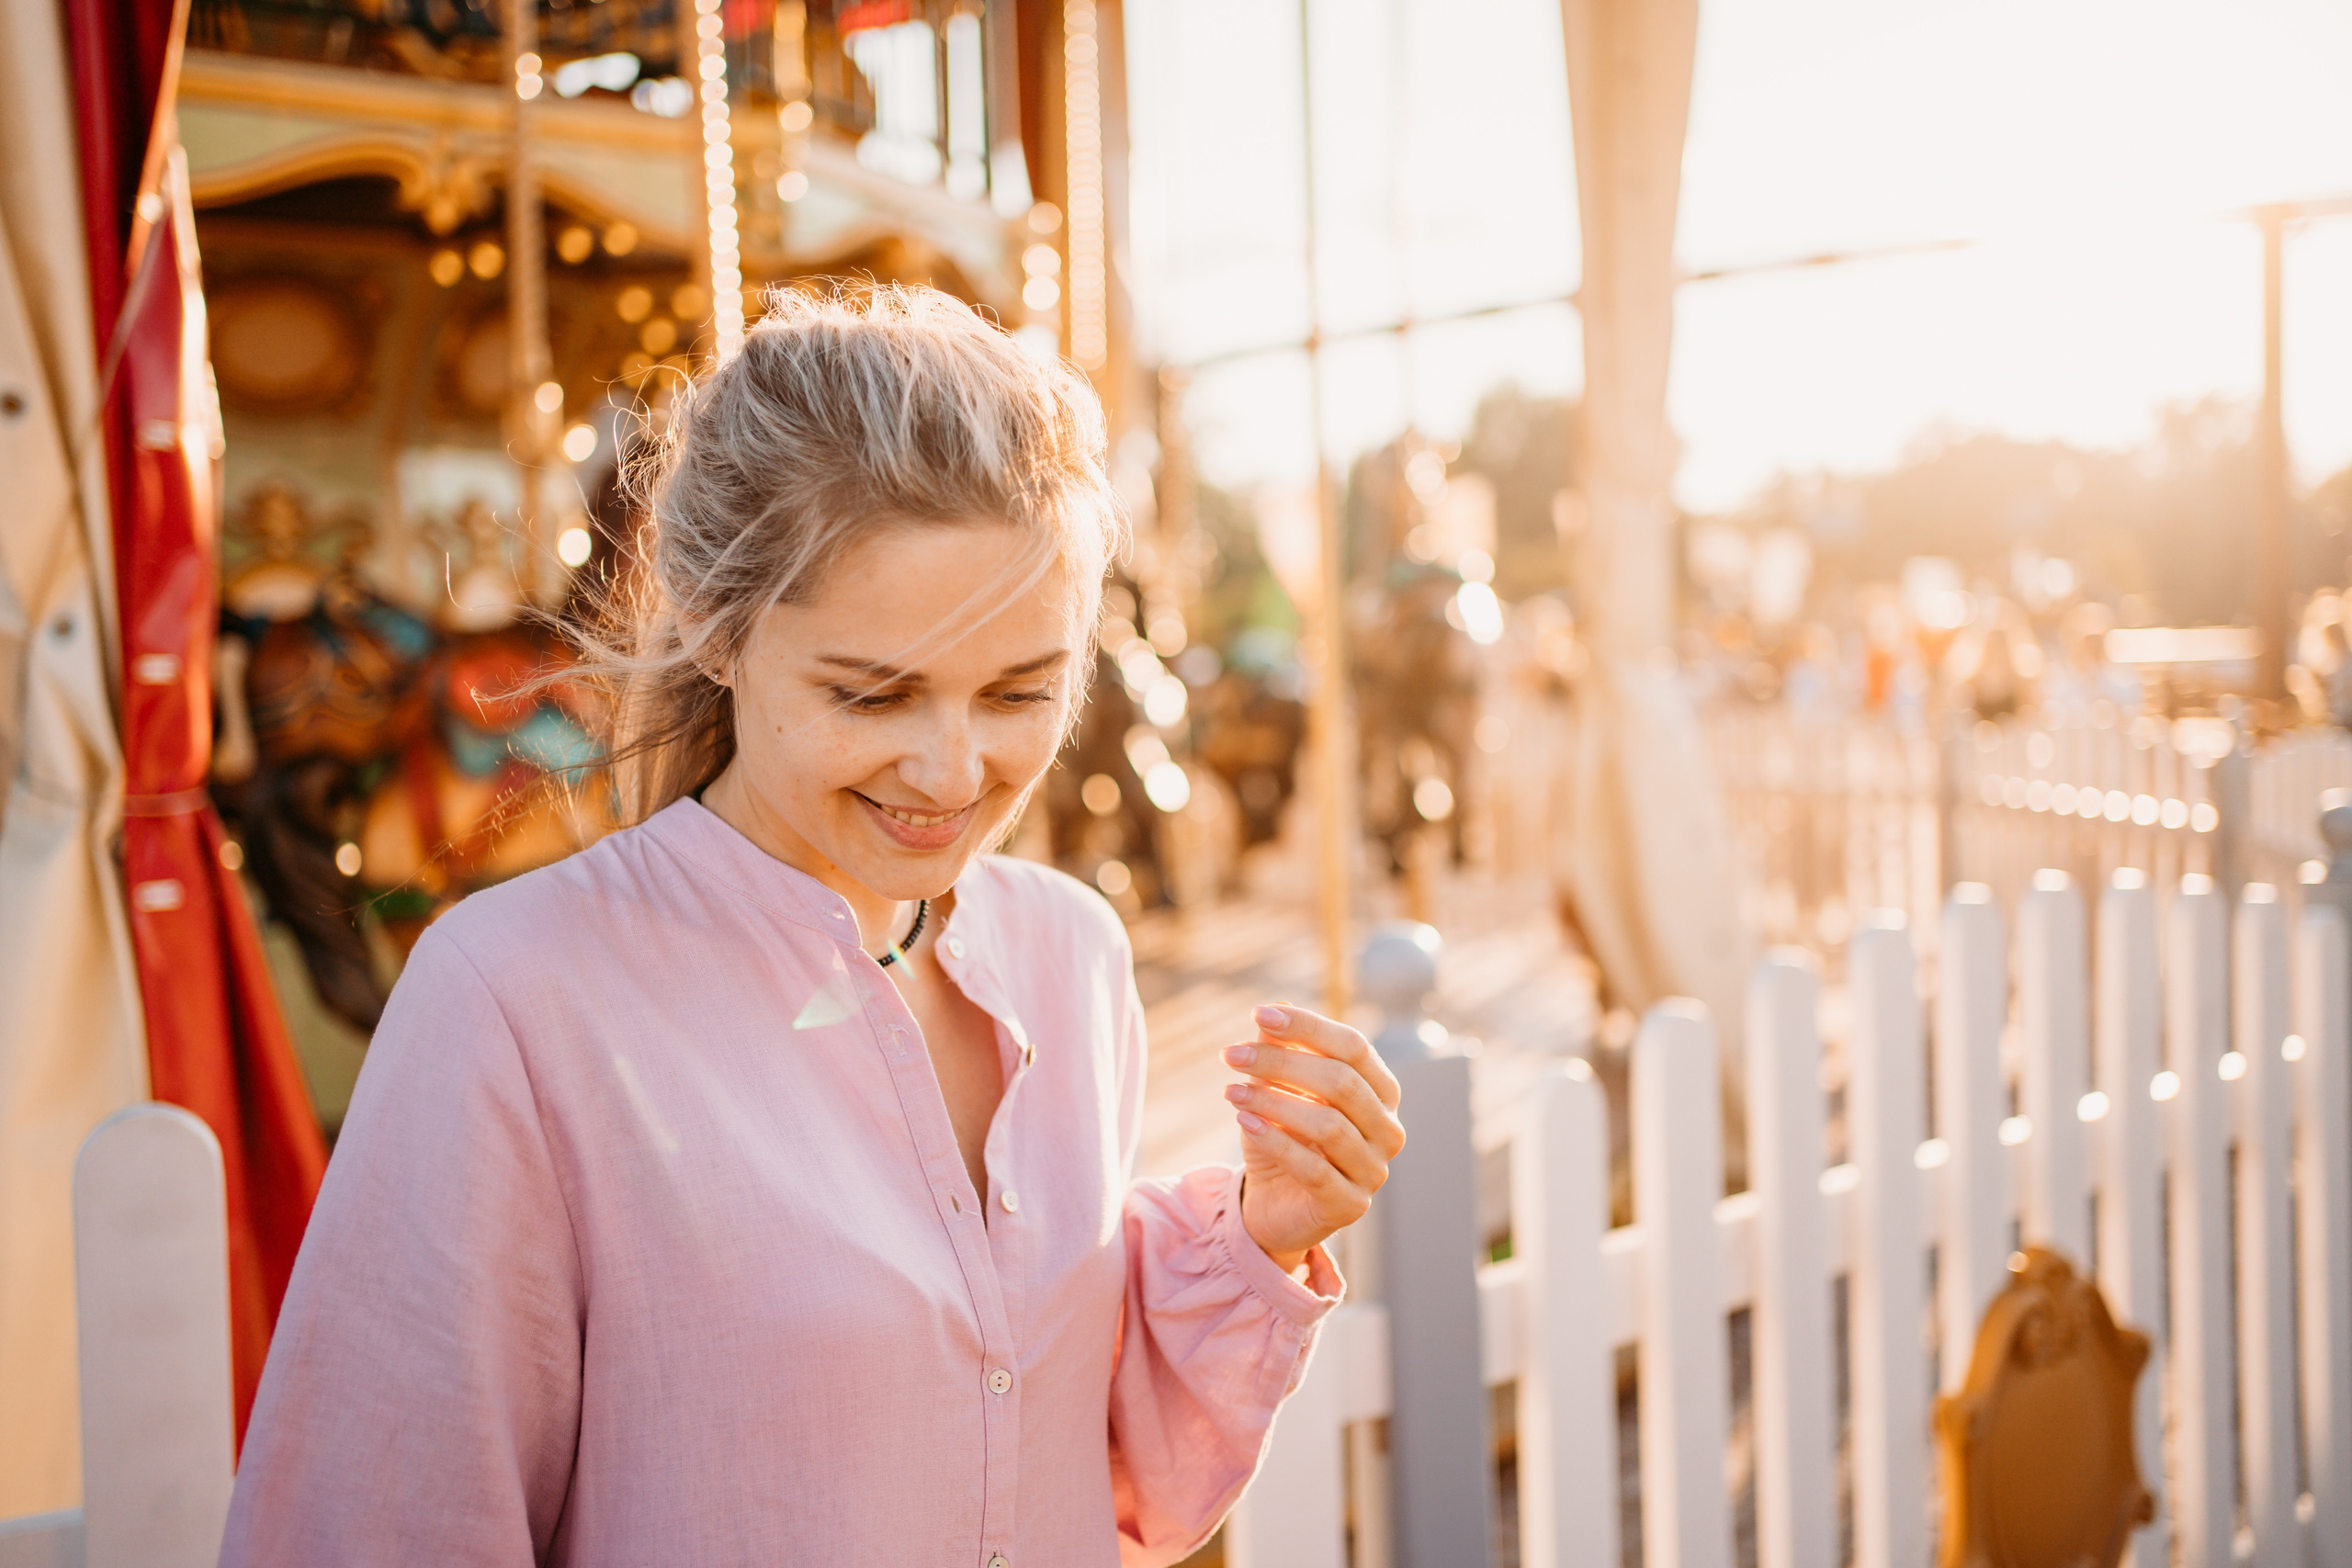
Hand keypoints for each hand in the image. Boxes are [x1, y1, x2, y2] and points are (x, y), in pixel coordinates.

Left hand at [1224, 1004, 1405, 1272]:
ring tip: (1231, 1092)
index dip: (1308, 1027)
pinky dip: (1277, 1142)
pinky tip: (1245, 1122)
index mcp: (1382, 1092)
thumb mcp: (1279, 1090)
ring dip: (1273, 1101)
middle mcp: (1388, 1129)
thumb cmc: (1284, 1137)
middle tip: (1232, 1055)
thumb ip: (1284, 1051)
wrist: (1273, 1203)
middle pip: (1342, 1082)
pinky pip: (1314, 1169)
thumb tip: (1278, 1007)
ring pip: (1328, 1124)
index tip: (1258, 1014)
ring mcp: (1374, 1170)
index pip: (1354, 1047)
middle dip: (1281, 1063)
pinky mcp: (1350, 1205)